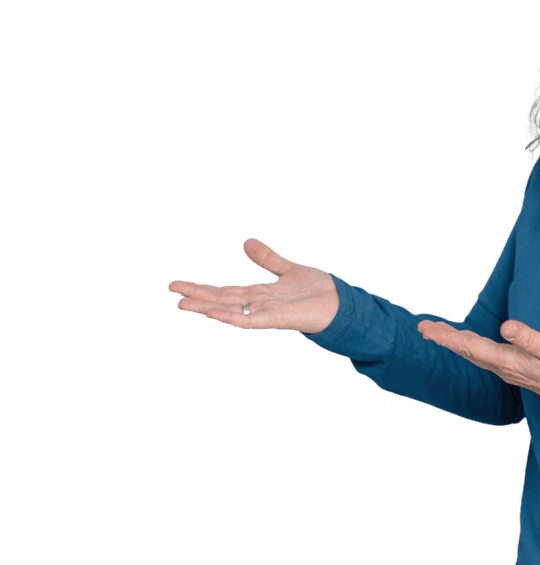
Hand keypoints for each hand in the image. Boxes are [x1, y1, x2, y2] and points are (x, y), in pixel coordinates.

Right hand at [169, 239, 339, 332]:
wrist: (342, 304)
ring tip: (184, 304)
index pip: (225, 291)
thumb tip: (246, 243)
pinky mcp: (279, 320)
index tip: (179, 286)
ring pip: (231, 310)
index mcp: (260, 294)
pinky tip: (214, 312)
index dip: (202, 288)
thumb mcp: (288, 269)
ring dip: (207, 307)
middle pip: (223, 299)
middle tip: (173, 291)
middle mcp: (260, 305)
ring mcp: (268, 313)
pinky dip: (232, 317)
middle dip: (198, 296)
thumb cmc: (319, 291)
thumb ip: (267, 259)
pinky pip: (251, 320)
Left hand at [417, 319, 539, 397]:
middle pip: (467, 351)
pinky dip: (470, 347)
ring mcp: (508, 369)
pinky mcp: (515, 368)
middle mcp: (503, 367)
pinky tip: (469, 344)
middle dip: (444, 339)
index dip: (448, 338)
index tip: (428, 330)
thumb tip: (505, 326)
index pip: (470, 347)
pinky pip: (484, 356)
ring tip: (438, 333)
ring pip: (474, 354)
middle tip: (423, 328)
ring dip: (455, 343)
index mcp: (508, 361)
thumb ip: (528, 337)